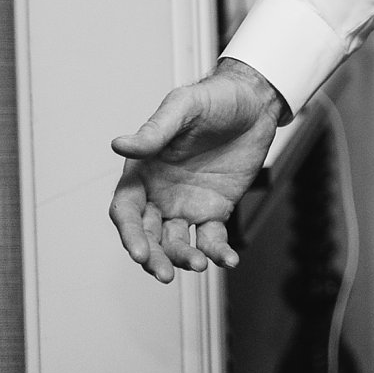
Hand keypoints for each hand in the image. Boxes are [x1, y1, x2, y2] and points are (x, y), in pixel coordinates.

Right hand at [108, 57, 285, 281]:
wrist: (255, 102)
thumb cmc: (214, 98)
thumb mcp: (184, 107)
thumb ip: (155, 131)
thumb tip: (118, 145)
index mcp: (142, 171)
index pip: (126, 210)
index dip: (129, 233)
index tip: (139, 252)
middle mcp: (159, 193)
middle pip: (147, 235)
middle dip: (152, 257)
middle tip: (165, 273)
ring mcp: (186, 204)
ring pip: (175, 242)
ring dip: (182, 257)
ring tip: (200, 264)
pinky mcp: (214, 210)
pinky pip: (211, 238)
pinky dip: (217, 252)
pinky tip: (227, 261)